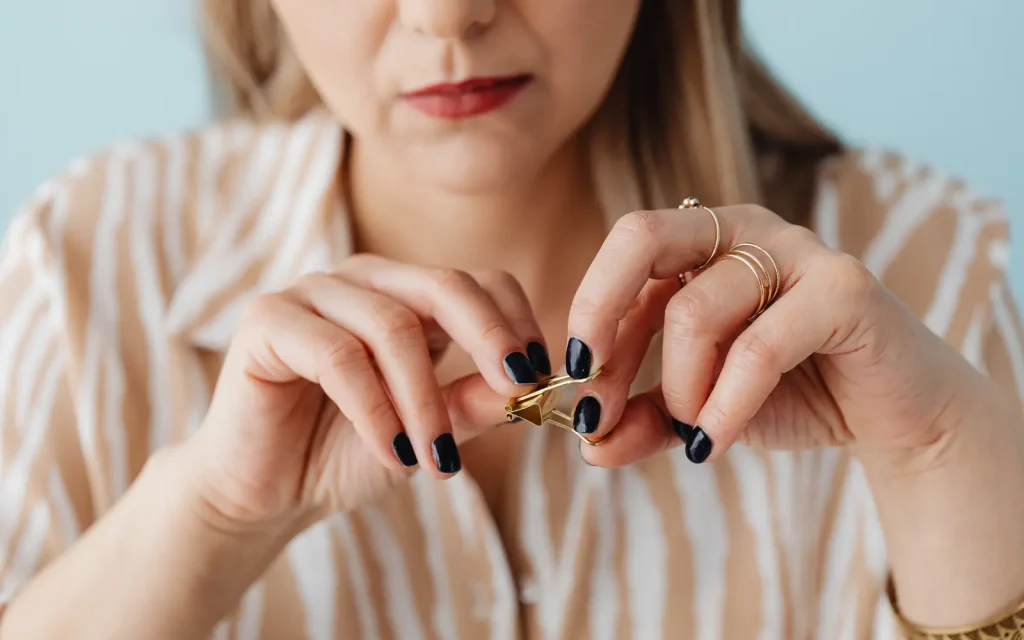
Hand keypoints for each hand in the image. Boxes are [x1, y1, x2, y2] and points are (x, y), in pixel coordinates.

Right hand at [185, 255, 548, 532]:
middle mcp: (362, 281)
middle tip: (518, 391)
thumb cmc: (347, 454)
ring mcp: (312, 292)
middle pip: (443, 286)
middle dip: (489, 340)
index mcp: (406, 296)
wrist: (267, 493)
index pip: (478, 282)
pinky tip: (392, 453)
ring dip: (423, 401)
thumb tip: (533, 387)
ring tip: (436, 460)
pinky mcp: (268, 319)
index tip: (540, 377)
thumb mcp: (429, 431)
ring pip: (392, 326)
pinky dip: (374, 409)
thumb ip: (474, 404)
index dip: (515, 323)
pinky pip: (337, 355)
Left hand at [563, 204, 996, 466]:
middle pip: (641, 236)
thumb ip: (646, 419)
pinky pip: (759, 349)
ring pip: (694, 312)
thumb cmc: (787, 394)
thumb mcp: (698, 408)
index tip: (572, 384)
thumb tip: (590, 446)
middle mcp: (742, 228)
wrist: (891, 414)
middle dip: (599, 313)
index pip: (624, 258)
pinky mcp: (844, 289)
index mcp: (701, 240)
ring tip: (693, 432)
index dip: (588, 320)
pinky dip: (724, 406)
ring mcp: (796, 250)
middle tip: (591, 390)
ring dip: (680, 390)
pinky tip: (712, 444)